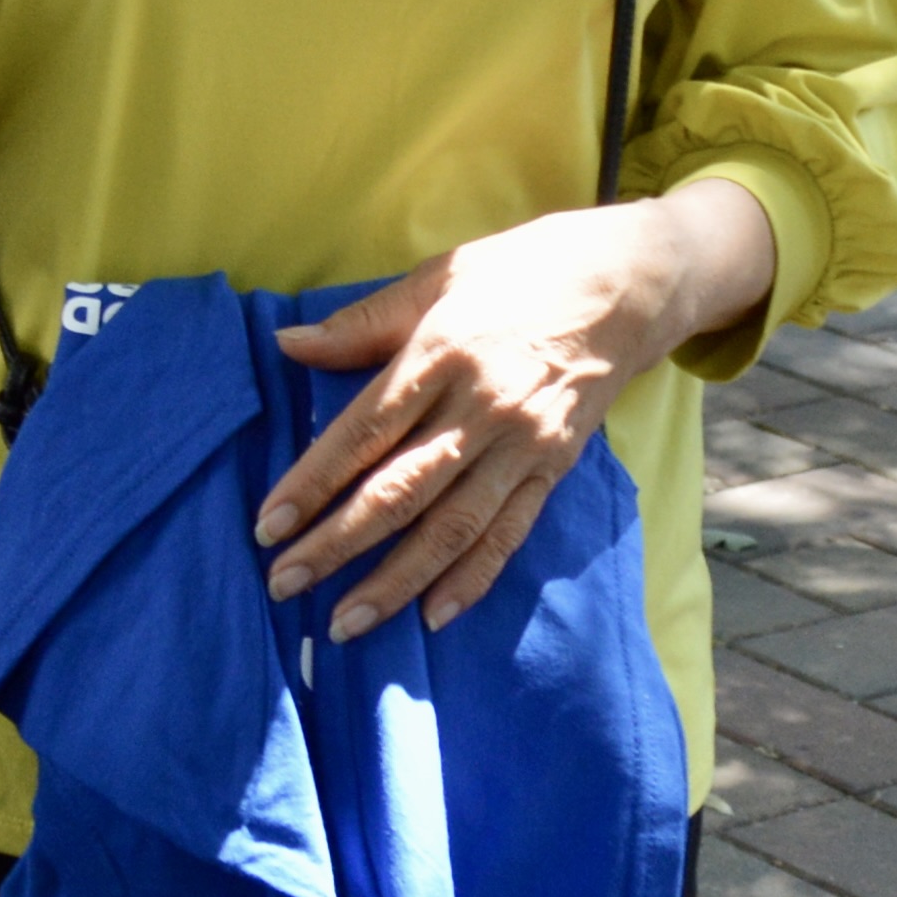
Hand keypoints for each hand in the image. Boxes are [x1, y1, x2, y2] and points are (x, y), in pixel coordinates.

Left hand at [254, 183, 780, 640]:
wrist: (629, 283)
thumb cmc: (519, 272)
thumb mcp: (437, 277)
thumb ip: (361, 323)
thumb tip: (286, 343)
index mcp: (441, 352)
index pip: (363, 432)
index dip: (312, 483)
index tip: (267, 526)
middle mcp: (481, 407)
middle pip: (399, 491)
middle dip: (336, 546)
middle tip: (282, 584)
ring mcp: (522, 444)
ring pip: (450, 528)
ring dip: (394, 582)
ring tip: (344, 624)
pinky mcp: (554, 467)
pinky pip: (508, 533)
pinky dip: (472, 579)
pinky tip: (433, 616)